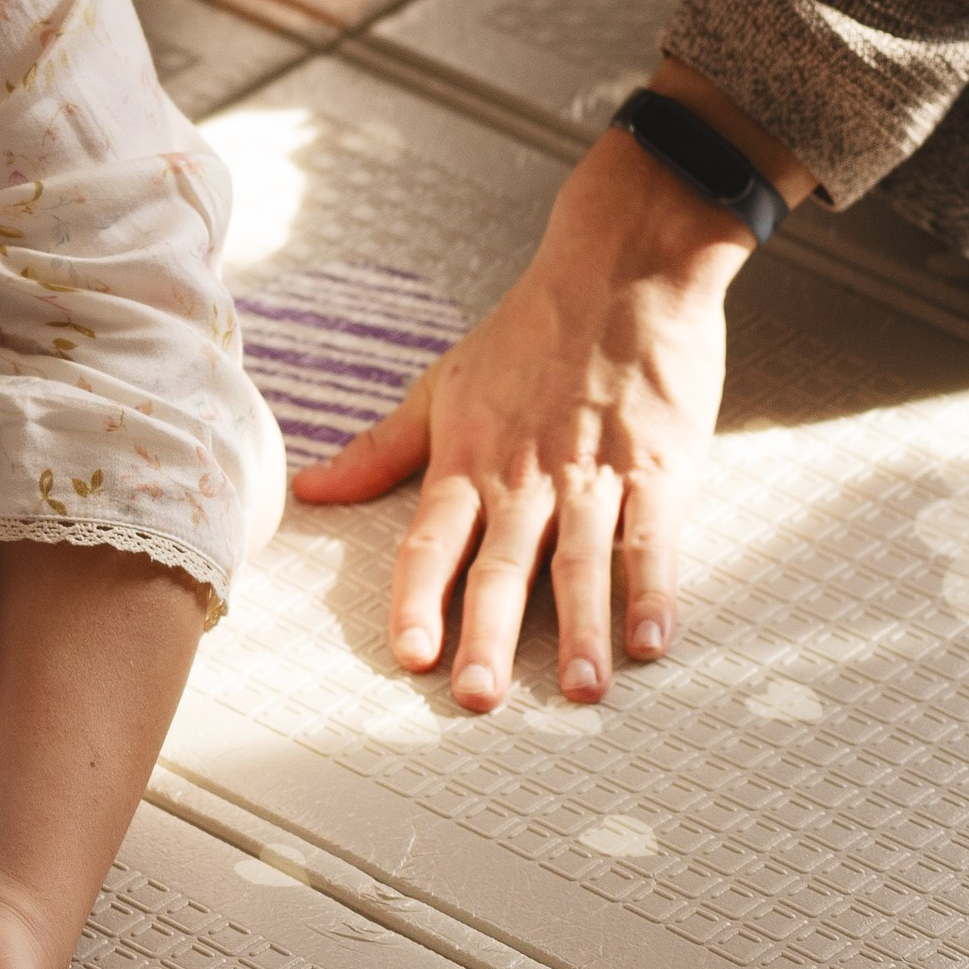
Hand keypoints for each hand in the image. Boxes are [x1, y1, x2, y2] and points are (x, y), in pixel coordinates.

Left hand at [292, 123, 749, 707]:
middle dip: (490, 637)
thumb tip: (309, 492)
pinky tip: (651, 641)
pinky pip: (653, 538)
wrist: (621, 268)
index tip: (409, 655)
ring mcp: (595, 474)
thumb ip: (381, 449)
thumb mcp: (443, 385)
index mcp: (469, 461)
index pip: (433, 541)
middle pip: (503, 567)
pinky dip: (653, 589)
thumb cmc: (530, 330)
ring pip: (582, 563)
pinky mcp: (659, 468)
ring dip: (582, 630)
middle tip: (480, 700)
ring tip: (580, 692)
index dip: (419, 599)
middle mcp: (526, 477)